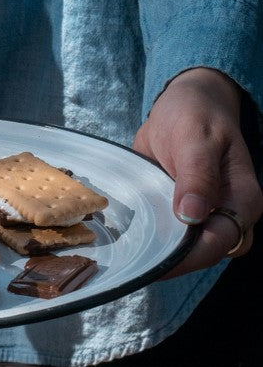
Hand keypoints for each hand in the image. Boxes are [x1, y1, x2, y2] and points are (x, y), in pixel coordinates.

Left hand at [133, 67, 261, 276]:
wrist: (183, 103)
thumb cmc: (196, 115)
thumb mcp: (196, 138)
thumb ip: (196, 175)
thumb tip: (193, 215)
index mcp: (241, 199)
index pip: (219, 241)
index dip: (190, 256)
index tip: (155, 261)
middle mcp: (226, 213)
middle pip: (204, 255)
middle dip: (172, 262)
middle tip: (132, 260)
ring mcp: (203, 216)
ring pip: (185, 251)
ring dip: (157, 254)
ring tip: (124, 254)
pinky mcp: (180, 214)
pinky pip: (168, 237)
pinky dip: (149, 240)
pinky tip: (124, 240)